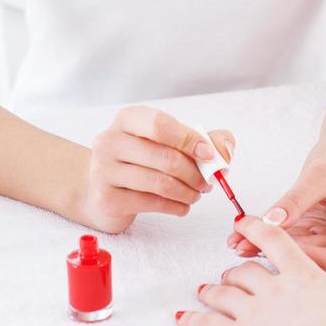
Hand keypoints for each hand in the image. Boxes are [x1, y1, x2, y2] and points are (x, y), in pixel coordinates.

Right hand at [77, 107, 234, 233]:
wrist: (100, 188)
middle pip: (164, 157)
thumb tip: (226, 149)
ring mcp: (104, 170)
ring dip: (187, 192)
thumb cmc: (140, 160)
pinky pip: (151, 203)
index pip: (161, 125)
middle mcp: (110, 140)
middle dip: (194, 173)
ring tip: (196, 195)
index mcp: (128, 119)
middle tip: (208, 183)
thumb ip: (202, 139)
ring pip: (159, 182)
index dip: (189, 140)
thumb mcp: (168, 141)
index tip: (210, 155)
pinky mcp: (106, 198)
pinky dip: (175, 206)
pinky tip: (182, 206)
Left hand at [177, 215, 325, 325]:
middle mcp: (274, 288)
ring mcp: (253, 313)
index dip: (256, 229)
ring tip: (204, 290)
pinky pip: (208, 325)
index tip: (244, 222)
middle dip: (235, 270)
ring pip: (224, 293)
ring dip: (212, 290)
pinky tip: (183, 317)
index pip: (274, 241)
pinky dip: (193, 320)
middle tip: (229, 273)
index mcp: (303, 274)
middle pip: (245, 270)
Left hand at [227, 123, 325, 272]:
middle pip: (314, 257)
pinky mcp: (319, 232)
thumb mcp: (320, 175)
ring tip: (238, 240)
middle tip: (244, 245)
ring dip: (270, 246)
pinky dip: (273, 235)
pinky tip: (247, 234)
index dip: (299, 255)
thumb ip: (296, 201)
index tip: (269, 248)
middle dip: (279, 252)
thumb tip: (271, 222)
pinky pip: (294, 238)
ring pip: (300, 250)